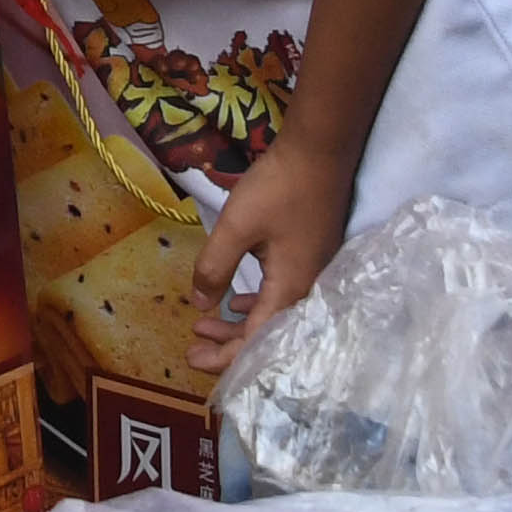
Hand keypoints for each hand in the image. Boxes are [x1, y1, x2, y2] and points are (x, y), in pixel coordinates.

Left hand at [189, 137, 358, 372]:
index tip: (192, 359)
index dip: (223, 357)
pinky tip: (237, 298)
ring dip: (238, 322)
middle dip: (227, 344)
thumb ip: (214, 267)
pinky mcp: (311, 258)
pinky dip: (256, 303)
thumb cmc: (278, 189)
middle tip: (193, 345)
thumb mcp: (235, 227)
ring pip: (273, 314)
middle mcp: (307, 291)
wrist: (320, 152)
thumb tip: (200, 304)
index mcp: (290, 290)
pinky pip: (281, 295)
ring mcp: (313, 274)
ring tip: (206, 323)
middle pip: (267, 334)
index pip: (256, 341)